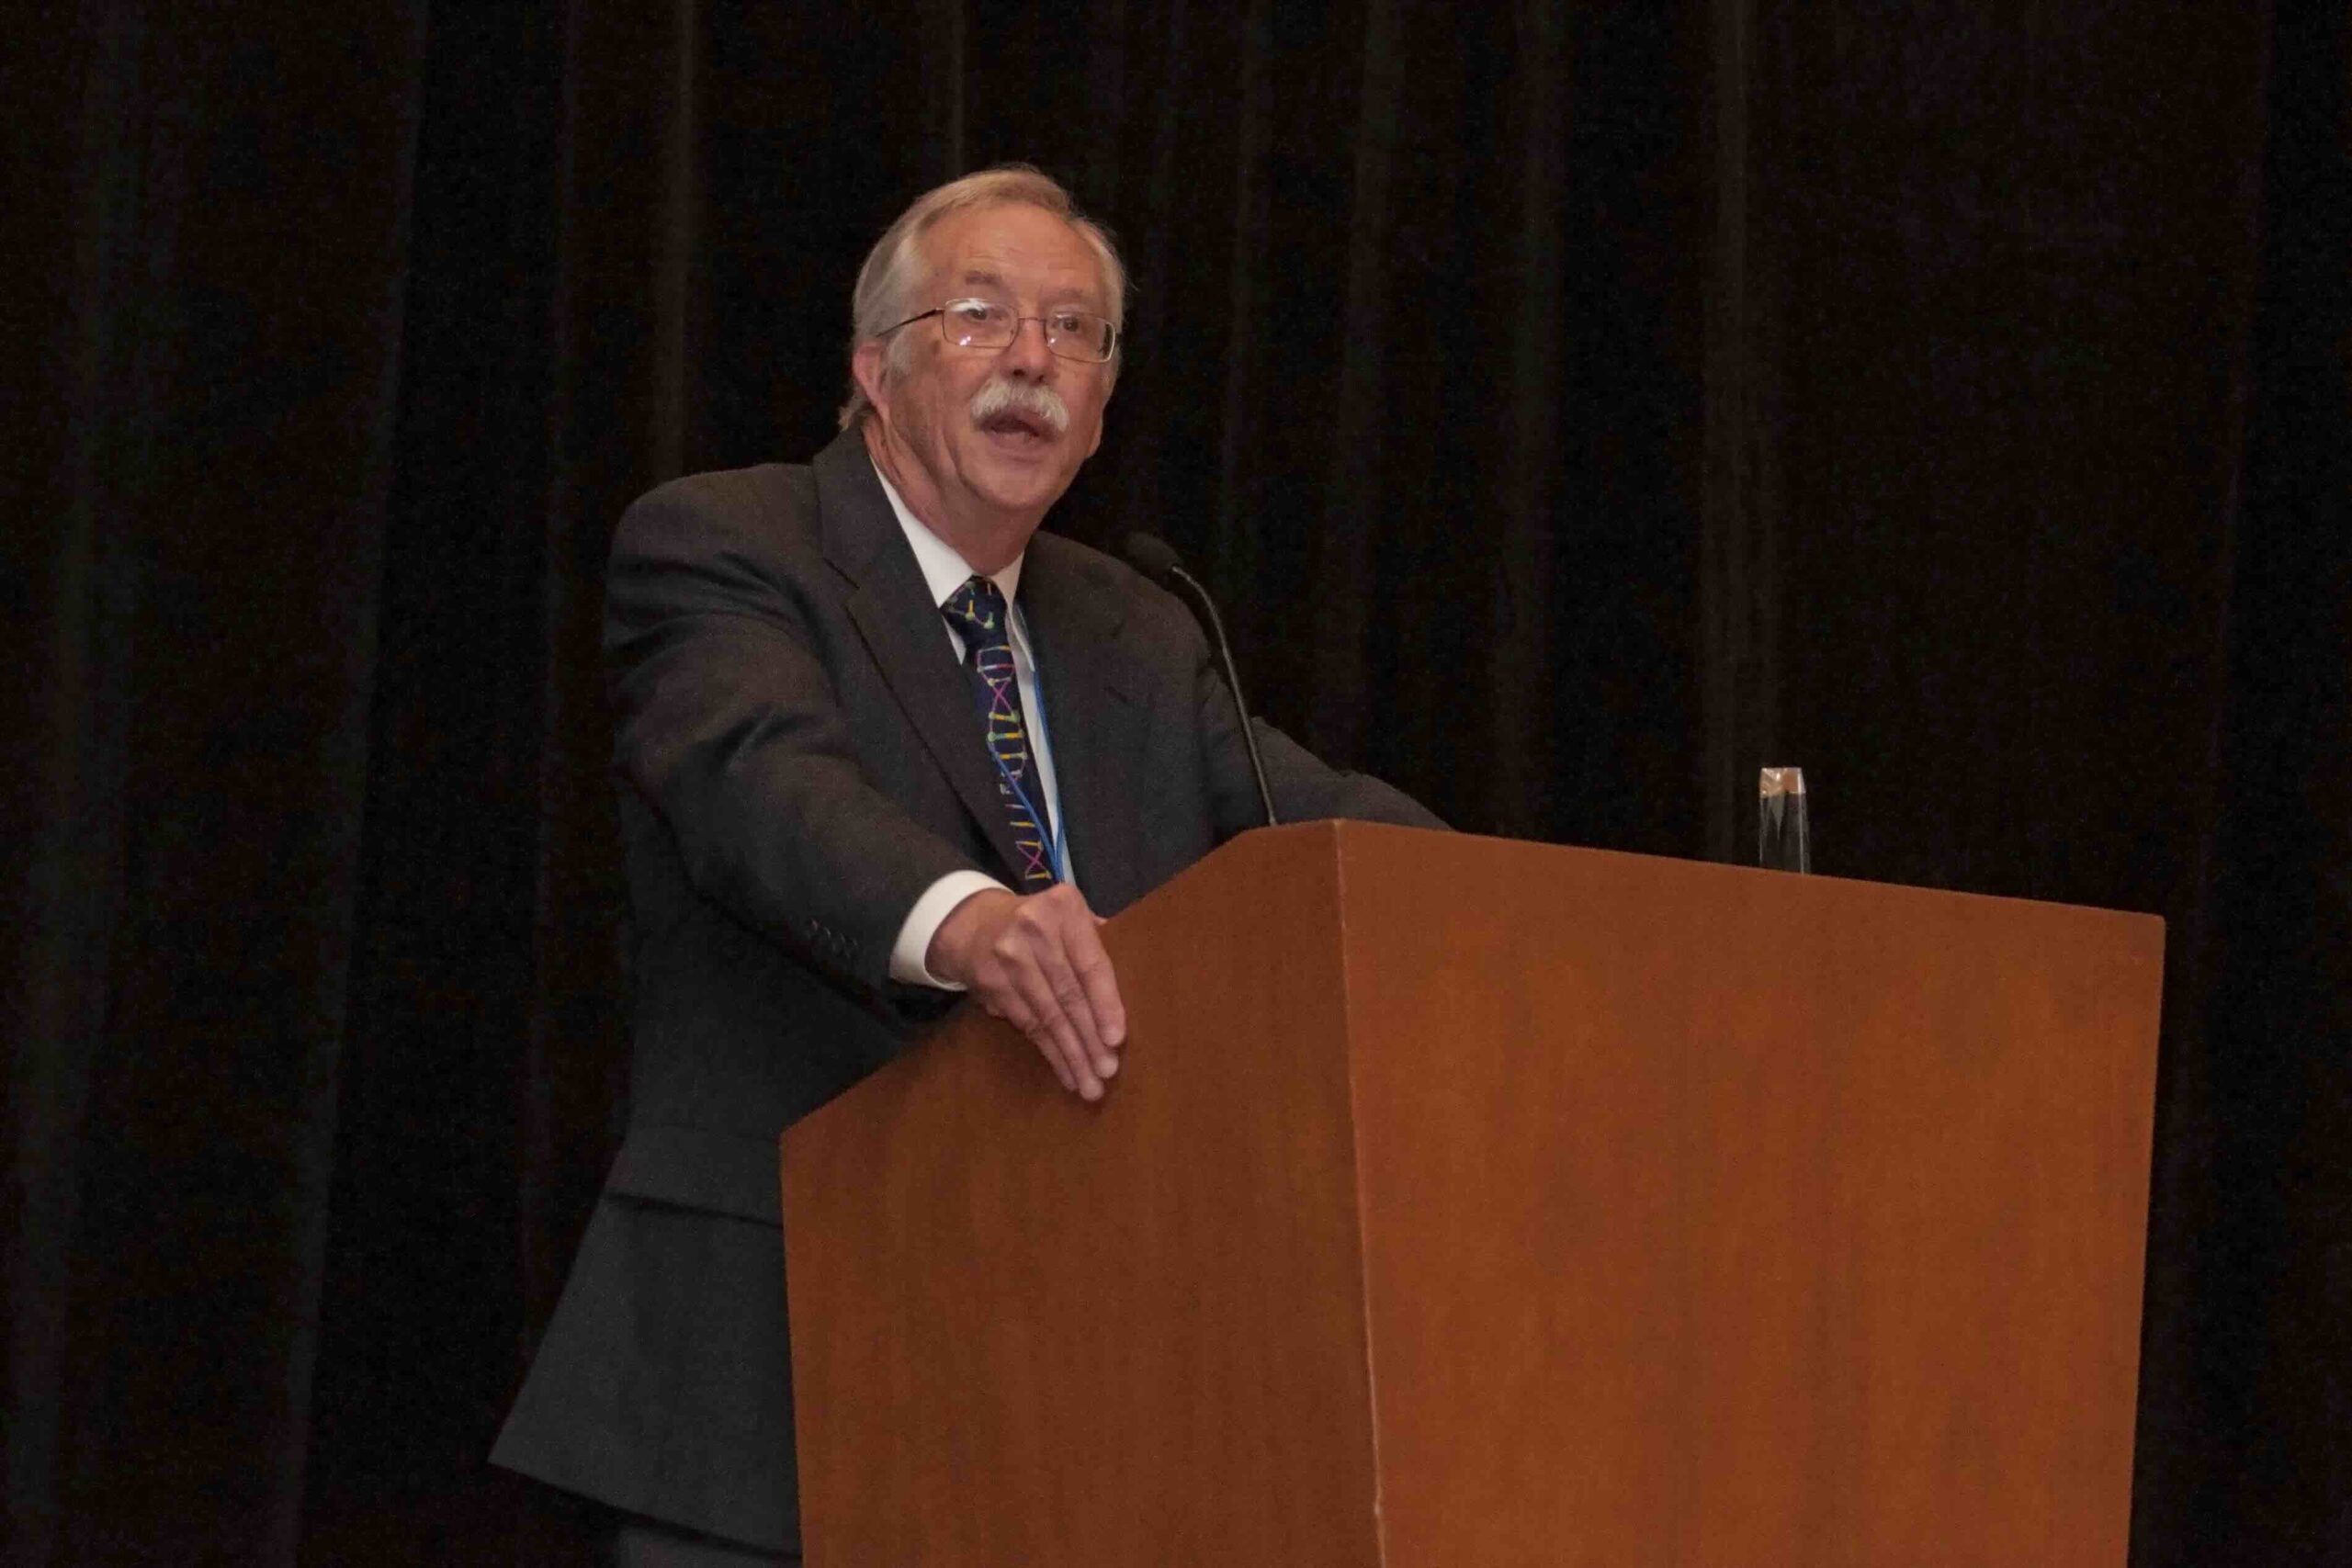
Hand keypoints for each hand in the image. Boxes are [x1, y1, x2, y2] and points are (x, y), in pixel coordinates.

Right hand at [927, 884, 1126, 1099]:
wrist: (972, 923)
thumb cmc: (1041, 924)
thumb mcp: (1070, 915)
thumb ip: (1098, 942)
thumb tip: (1136, 980)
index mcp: (1064, 908)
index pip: (1090, 963)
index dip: (1105, 1003)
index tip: (1116, 1039)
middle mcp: (1034, 930)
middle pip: (1068, 995)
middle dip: (1090, 1038)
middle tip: (1107, 1072)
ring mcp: (1008, 958)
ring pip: (1047, 1016)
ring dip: (1071, 1055)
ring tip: (1090, 1084)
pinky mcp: (991, 984)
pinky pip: (1027, 1025)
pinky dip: (1049, 1052)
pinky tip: (1065, 1072)